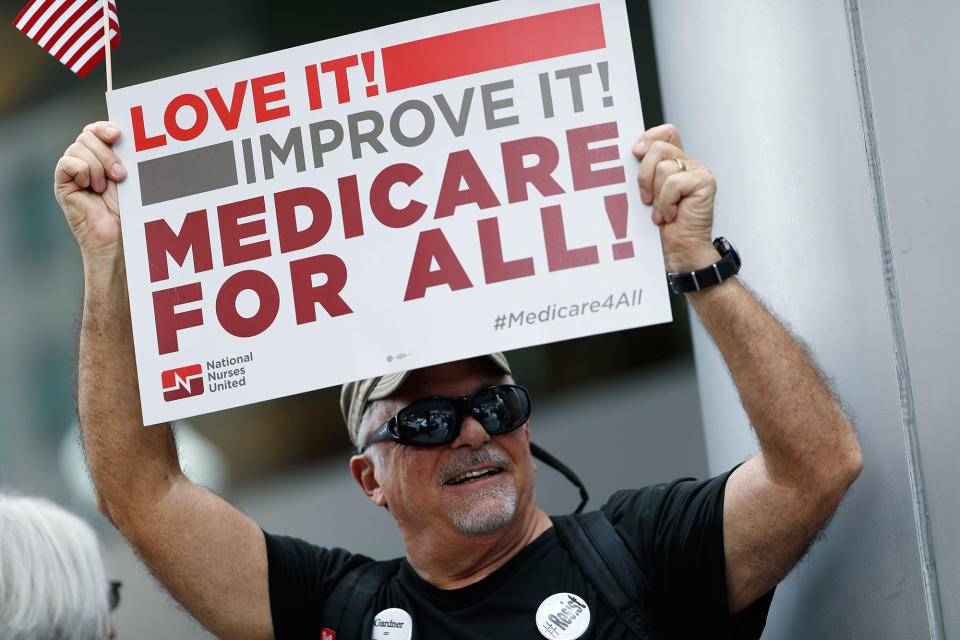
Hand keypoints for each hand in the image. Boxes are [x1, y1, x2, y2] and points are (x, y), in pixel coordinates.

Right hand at [54, 121, 126, 261]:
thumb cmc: (129, 210)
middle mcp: (84, 161)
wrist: (118, 236)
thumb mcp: (131, 177)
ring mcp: (72, 172)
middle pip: (87, 136)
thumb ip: (125, 155)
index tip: (118, 135)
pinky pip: (67, 163)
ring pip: (78, 148)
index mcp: (101, 156)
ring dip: (97, 167)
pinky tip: (89, 189)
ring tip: (104, 188)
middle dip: (107, 154)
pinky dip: (82, 173)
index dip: (104, 128)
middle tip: (120, 176)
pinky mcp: (62, 183)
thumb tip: (123, 132)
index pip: (95, 130)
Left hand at [633, 124, 718, 272]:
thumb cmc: (660, 228)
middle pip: (658, 147)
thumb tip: (629, 156)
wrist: (679, 251)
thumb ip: (642, 173)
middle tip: (646, 199)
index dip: (648, 138)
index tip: (635, 154)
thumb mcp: (645, 195)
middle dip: (644, 175)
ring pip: (663, 167)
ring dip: (656, 195)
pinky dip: (666, 202)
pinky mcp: (705, 182)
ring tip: (661, 213)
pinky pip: (673, 182)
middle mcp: (688, 164)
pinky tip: (671, 215)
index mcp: (674, 163)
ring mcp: (698, 172)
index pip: (665, 133)